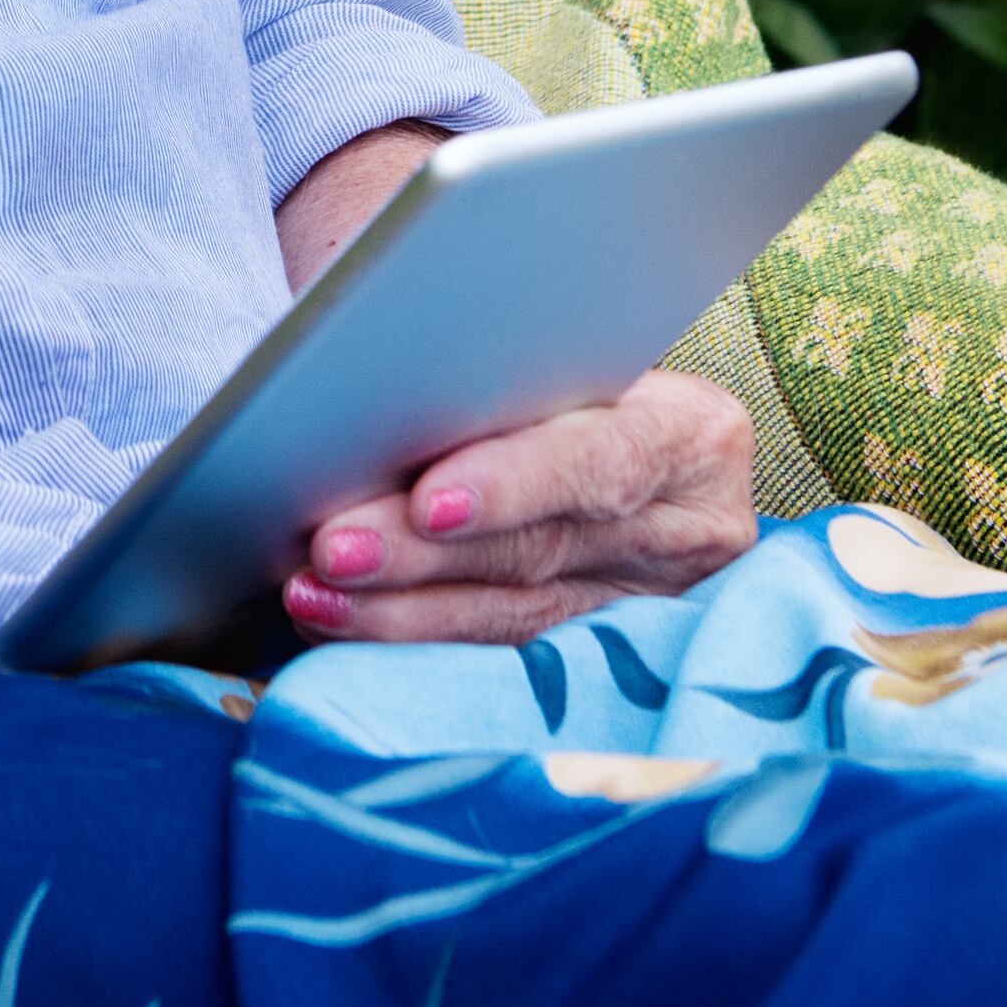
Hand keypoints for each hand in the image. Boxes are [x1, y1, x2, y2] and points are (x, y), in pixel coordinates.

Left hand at [280, 370, 757, 645]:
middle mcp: (688, 530)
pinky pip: (502, 656)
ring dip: (400, 610)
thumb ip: (506, 369)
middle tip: (331, 549)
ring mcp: (652, 605)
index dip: (516, 483)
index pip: (604, 459)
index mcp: (692, 435)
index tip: (429, 502)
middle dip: (423, 555)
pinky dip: (418, 642)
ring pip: (513, 618)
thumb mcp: (567, 350)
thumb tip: (371, 380)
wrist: (620, 433)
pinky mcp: (610, 652)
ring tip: (314, 594)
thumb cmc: (565, 363)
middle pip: (542, 550)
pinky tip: (348, 629)